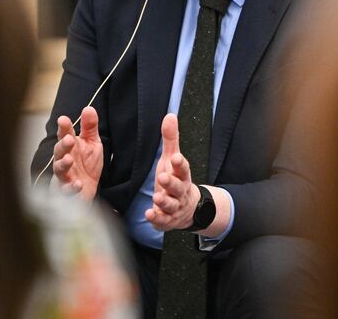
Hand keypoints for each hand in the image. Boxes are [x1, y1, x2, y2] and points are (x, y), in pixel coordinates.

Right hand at [52, 106, 102, 199]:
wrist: (87, 190)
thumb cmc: (86, 165)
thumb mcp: (92, 144)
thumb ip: (90, 127)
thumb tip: (89, 108)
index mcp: (71, 147)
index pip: (65, 135)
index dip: (63, 128)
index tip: (63, 119)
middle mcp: (64, 160)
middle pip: (59, 151)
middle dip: (63, 145)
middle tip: (69, 139)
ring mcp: (64, 176)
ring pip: (59, 170)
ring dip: (63, 164)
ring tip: (69, 160)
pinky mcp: (67, 192)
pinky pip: (66, 190)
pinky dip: (71, 188)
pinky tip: (78, 184)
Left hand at [145, 113, 199, 230]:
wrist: (188, 208)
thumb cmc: (176, 179)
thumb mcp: (173, 159)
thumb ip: (171, 139)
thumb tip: (170, 115)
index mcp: (182, 175)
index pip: (183, 168)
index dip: (180, 164)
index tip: (176, 158)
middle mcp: (180, 191)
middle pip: (178, 187)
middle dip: (171, 183)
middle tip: (162, 178)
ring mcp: (174, 206)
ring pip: (171, 205)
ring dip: (164, 202)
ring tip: (156, 198)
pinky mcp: (167, 219)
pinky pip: (163, 221)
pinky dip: (157, 218)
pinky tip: (149, 214)